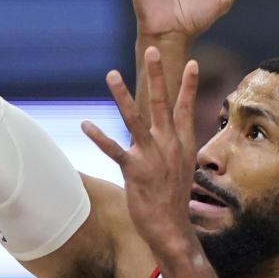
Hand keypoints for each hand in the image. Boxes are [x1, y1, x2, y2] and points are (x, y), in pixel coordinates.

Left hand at [83, 47, 199, 260]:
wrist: (171, 228)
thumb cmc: (172, 201)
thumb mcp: (180, 170)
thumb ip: (172, 150)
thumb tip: (165, 140)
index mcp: (182, 144)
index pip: (186, 108)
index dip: (189, 85)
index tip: (193, 62)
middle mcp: (169, 145)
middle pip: (163, 103)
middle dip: (159, 75)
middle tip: (153, 49)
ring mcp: (152, 156)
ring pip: (135, 119)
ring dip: (122, 96)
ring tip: (111, 74)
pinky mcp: (135, 170)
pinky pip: (114, 150)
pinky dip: (99, 137)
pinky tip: (86, 124)